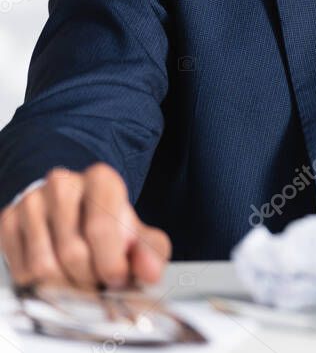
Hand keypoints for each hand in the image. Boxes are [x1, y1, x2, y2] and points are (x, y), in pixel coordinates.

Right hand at [0, 164, 169, 287]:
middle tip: (98, 282)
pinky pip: (22, 271)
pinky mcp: (7, 220)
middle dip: (89, 280)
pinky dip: (41, 285)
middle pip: (72, 252)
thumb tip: (150, 272)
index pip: (101, 229)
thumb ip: (151, 253)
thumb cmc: (111, 228)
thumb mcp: (140, 237)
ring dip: (65, 286)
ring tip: (79, 279)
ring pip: (44, 266)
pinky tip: (57, 274)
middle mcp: (63, 184)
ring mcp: (31, 201)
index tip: (117, 279)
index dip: (111, 265)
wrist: (76, 215)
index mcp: (101, 180)